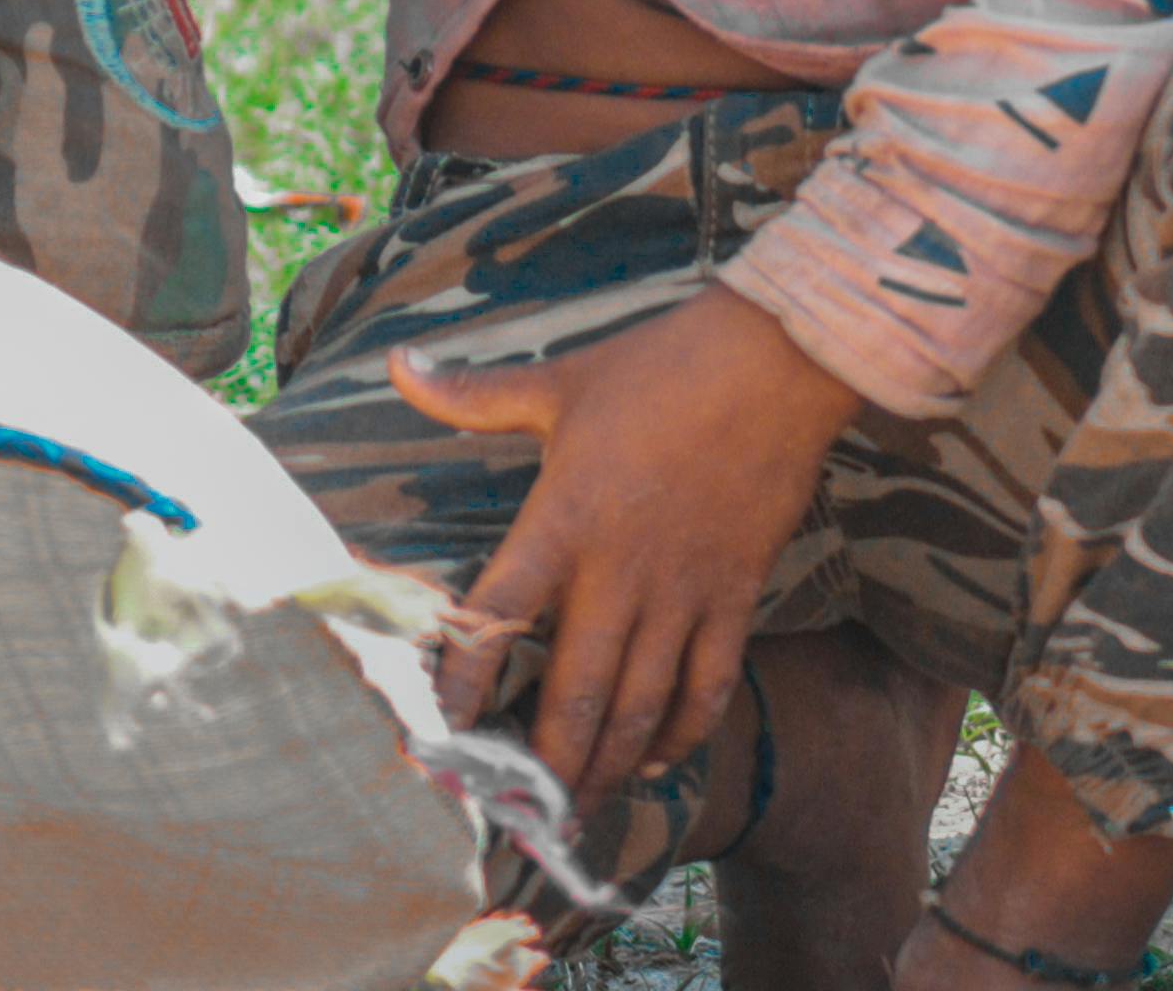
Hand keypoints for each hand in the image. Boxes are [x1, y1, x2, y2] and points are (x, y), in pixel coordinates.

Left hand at [390, 283, 867, 803]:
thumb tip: (398, 366)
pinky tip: (657, 759)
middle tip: (522, 810)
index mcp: (564, 519)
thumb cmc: (660, 367)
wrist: (775, 362)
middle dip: (547, 763)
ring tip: (579, 808)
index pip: (498, 614)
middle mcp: (620, 570)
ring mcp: (683, 591)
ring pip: (640, 705)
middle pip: (576, 692)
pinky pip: (708, 685)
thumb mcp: (559, 381)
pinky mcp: (734, 595)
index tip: (443, 733)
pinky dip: (683, 733)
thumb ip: (475, 395)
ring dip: (609, 765)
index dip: (466, 682)